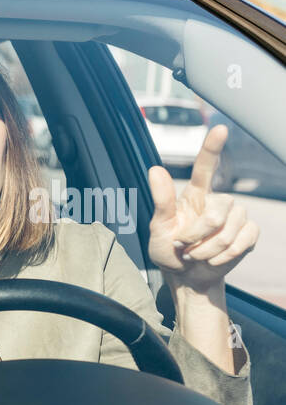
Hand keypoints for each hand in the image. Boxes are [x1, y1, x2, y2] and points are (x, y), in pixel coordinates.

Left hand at [147, 124, 257, 290]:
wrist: (186, 276)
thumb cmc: (169, 251)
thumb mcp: (158, 228)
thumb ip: (161, 200)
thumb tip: (155, 169)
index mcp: (195, 195)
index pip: (205, 168)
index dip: (212, 148)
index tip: (220, 128)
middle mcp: (218, 202)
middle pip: (219, 212)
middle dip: (198, 236)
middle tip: (183, 247)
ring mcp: (236, 217)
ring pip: (230, 230)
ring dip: (207, 250)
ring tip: (195, 254)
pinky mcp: (248, 233)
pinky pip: (243, 242)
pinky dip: (224, 256)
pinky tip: (213, 260)